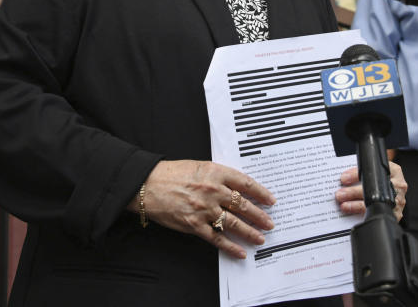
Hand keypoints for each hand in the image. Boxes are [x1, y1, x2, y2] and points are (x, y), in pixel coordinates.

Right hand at [138, 160, 275, 258]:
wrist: (147, 184)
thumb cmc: (171, 173)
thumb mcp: (199, 166)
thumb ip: (218, 176)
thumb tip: (237, 188)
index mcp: (215, 172)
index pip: (245, 183)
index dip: (261, 193)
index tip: (270, 200)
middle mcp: (212, 190)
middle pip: (243, 205)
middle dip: (259, 216)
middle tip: (269, 223)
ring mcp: (204, 209)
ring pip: (234, 223)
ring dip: (249, 232)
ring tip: (260, 238)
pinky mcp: (194, 225)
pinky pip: (217, 238)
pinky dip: (230, 247)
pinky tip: (240, 251)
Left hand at [335, 161, 407, 221]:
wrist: (398, 190)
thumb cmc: (384, 179)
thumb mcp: (378, 170)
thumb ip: (363, 172)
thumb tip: (344, 177)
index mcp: (394, 171)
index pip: (373, 172)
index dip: (356, 175)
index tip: (344, 178)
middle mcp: (398, 186)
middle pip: (374, 190)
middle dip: (353, 192)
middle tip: (340, 194)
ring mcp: (399, 201)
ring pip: (375, 204)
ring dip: (356, 206)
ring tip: (344, 205)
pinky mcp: (397, 214)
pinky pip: (379, 215)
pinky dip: (364, 216)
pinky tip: (354, 215)